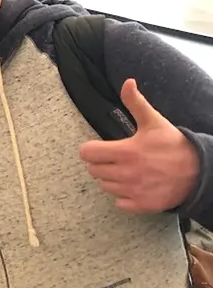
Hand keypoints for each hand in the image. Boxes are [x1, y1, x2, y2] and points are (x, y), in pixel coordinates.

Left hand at [79, 78, 199, 213]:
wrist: (199, 171)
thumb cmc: (173, 145)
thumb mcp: (154, 121)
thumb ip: (135, 102)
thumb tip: (127, 82)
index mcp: (126, 151)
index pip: (87, 153)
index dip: (92, 149)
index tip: (101, 148)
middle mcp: (127, 173)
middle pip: (93, 170)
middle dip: (101, 163)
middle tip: (117, 159)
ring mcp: (134, 191)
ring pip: (105, 186)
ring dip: (112, 179)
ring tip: (128, 171)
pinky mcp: (142, 205)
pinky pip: (119, 203)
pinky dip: (124, 196)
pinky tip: (135, 186)